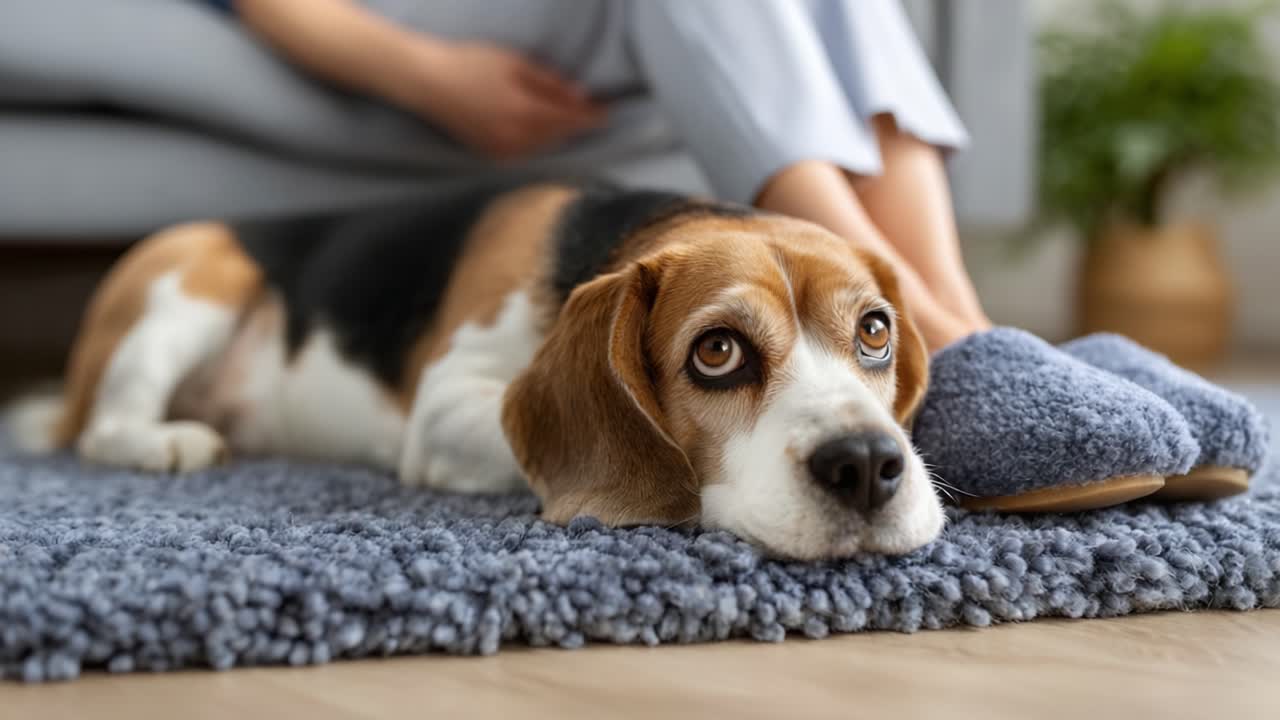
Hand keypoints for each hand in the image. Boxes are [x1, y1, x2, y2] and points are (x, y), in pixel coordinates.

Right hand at [411, 41, 606, 160]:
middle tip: (592, 115)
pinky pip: (526, 153)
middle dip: (577, 126)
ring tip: (570, 122)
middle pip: (559, 136)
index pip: (571, 120)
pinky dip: (539, 144)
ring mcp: (502, 151)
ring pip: (543, 147)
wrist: (426, 83)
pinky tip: (542, 132)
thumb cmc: (470, 63)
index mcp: (525, 112)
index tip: (609, 112)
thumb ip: (549, 82)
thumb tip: (581, 95)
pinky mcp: (490, 155)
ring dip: (559, 136)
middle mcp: (516, 138)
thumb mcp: (514, 63)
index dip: (592, 117)